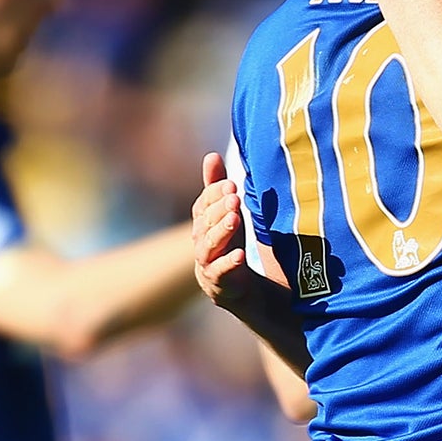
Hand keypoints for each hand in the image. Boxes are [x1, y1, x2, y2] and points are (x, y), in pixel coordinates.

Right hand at [193, 153, 253, 308]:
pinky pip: (220, 272)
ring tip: (236, 218)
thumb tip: (211, 155)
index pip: (203, 205)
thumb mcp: (227, 214)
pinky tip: (240, 255)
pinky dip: (229, 263)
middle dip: (219, 209)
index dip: (214, 194)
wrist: (236, 286)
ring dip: (222, 231)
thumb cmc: (230, 243)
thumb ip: (217, 187)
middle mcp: (200, 241)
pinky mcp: (218, 282)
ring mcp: (207, 263)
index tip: (231, 184)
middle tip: (234, 196)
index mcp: (202, 223)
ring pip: (210, 245)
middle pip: (206, 223)